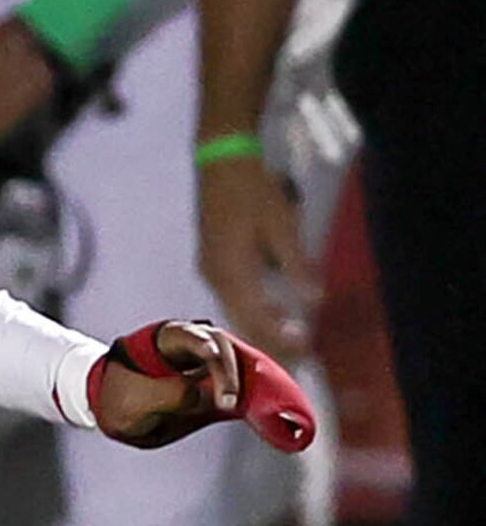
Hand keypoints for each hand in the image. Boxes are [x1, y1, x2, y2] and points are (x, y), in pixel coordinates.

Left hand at [88, 319, 317, 452]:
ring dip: (256, 386)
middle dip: (231, 374)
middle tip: (229, 404)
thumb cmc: (118, 399)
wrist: (114, 410)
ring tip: (270, 411)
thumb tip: (202, 394)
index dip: (206, 349)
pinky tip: (283, 419)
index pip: (192, 337)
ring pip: (242, 366)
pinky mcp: (222, 386)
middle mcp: (196, 345)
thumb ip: (167, 395)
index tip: (211, 362)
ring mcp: (212, 365)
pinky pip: (246, 389)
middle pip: (225, 349)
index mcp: (168, 339)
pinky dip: (263, 400)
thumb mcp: (133, 402)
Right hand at [196, 156, 319, 359]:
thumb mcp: (282, 225)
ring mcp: (210, 269)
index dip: (278, 339)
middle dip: (269, 343)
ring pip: (235, 310)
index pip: (255, 317)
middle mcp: (216, 275)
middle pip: (241, 320)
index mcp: (231, 270)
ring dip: (262, 328)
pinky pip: (232, 296)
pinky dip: (253, 310)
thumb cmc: (254, 190)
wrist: (222, 163)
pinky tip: (275, 313)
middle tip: (298, 362)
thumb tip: (314, 301)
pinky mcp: (212, 261)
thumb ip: (297, 265)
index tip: (303, 355)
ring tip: (291, 344)